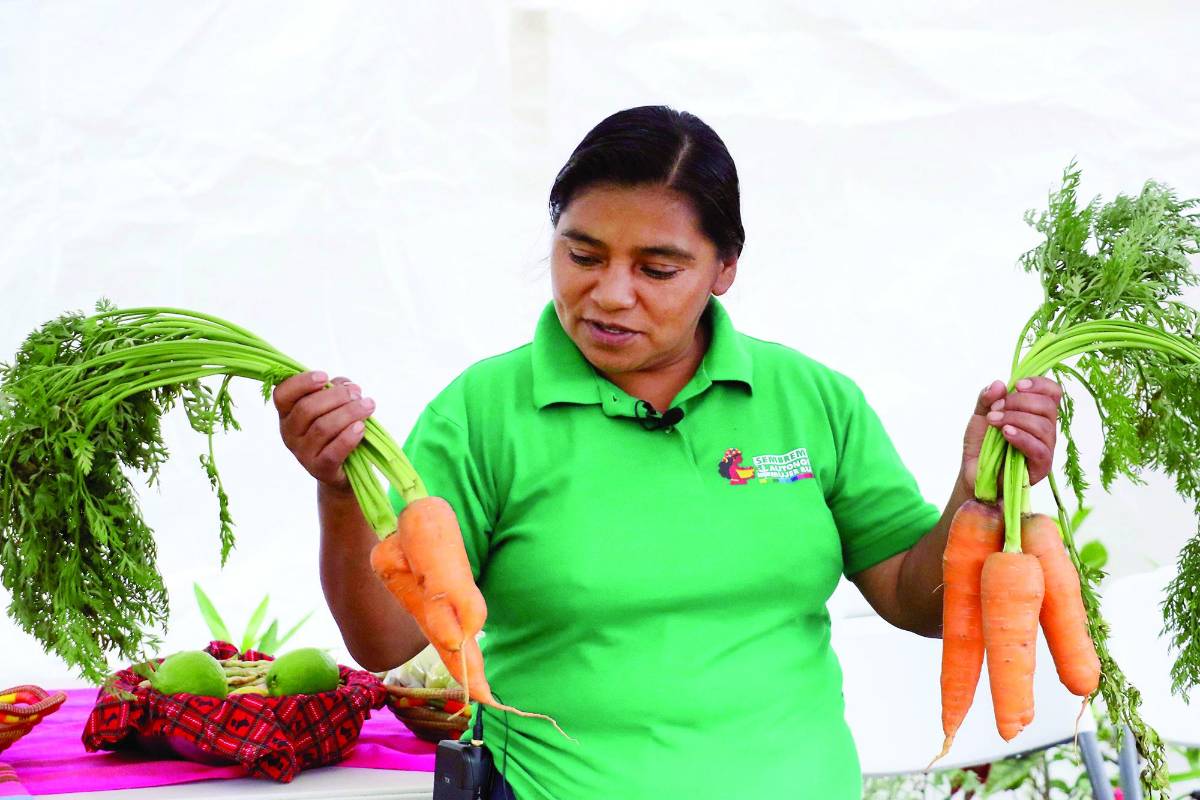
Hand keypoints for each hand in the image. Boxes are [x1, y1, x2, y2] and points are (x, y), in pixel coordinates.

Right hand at [273, 370, 375, 490]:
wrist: (344, 467)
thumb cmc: (337, 428)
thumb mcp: (333, 404)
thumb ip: (336, 389)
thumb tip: (348, 387)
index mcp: (287, 414)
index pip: (282, 395)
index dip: (301, 383)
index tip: (324, 376)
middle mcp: (289, 433)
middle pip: (307, 409)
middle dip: (336, 396)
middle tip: (357, 393)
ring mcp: (302, 453)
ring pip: (322, 428)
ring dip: (349, 413)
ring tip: (368, 406)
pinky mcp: (320, 469)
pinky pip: (333, 452)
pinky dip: (349, 437)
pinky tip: (361, 427)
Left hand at [960, 377, 1061, 493]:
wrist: (973, 474)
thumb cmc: (981, 445)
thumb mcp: (980, 415)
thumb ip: (987, 398)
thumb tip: (1000, 383)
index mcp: (1036, 413)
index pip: (1053, 393)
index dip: (1040, 384)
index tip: (1017, 385)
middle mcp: (1046, 429)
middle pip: (1048, 406)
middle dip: (1019, 402)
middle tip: (995, 408)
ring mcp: (1046, 448)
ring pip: (1043, 426)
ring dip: (1015, 418)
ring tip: (993, 421)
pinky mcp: (1041, 466)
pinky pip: (1039, 449)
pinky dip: (1021, 437)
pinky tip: (1005, 433)